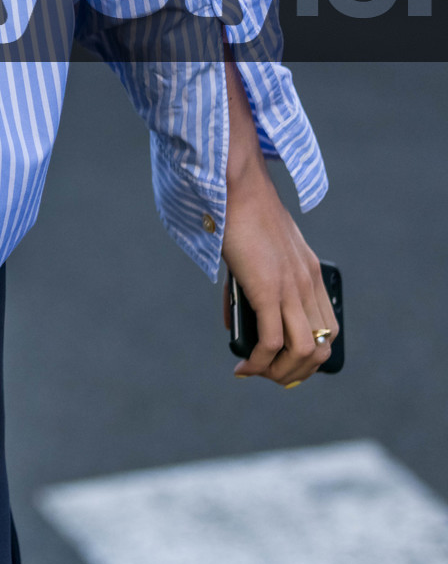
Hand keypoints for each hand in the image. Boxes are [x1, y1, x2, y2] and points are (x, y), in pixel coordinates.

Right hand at [219, 65, 331, 386]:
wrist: (234, 187)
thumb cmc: (238, 216)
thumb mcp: (255, 256)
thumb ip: (251, 290)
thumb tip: (236, 327)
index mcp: (311, 274)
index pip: (329, 330)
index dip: (311, 356)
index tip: (284, 365)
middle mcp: (308, 283)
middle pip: (321, 348)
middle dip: (295, 372)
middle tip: (267, 376)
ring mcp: (291, 287)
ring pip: (302, 352)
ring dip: (279, 373)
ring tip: (254, 374)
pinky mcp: (268, 289)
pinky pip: (271, 342)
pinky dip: (259, 363)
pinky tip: (244, 367)